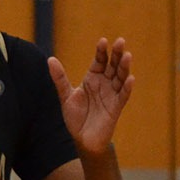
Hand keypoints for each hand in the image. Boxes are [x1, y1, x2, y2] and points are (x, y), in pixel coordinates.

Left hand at [50, 38, 133, 155]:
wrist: (82, 139)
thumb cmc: (75, 117)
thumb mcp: (66, 95)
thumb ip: (60, 78)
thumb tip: (50, 59)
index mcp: (92, 79)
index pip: (99, 61)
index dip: (102, 51)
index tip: (103, 41)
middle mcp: (104, 84)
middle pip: (112, 66)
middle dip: (117, 54)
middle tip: (121, 41)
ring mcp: (112, 95)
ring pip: (120, 77)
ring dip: (124, 67)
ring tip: (127, 55)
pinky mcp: (116, 107)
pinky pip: (123, 95)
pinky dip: (127, 87)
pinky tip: (130, 78)